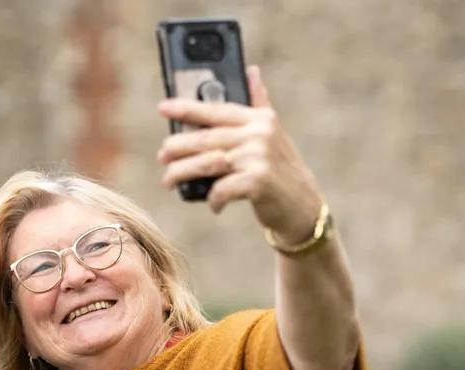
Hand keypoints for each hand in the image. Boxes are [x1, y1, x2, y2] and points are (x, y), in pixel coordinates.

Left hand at [157, 66, 322, 241]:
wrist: (303, 203)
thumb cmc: (280, 168)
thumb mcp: (273, 131)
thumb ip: (259, 102)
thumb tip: (251, 70)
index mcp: (259, 119)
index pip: (216, 110)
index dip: (187, 108)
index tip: (163, 108)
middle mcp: (259, 134)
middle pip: (206, 138)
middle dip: (178, 147)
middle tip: (161, 155)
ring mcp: (258, 157)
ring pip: (207, 163)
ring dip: (183, 172)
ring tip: (168, 180)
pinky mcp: (258, 182)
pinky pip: (222, 189)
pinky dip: (214, 198)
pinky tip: (214, 204)